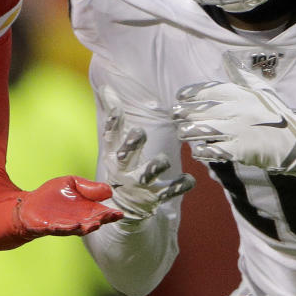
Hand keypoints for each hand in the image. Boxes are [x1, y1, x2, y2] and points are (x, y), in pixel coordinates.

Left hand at [15, 176, 123, 237]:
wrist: (27, 206)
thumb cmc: (51, 196)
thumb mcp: (71, 184)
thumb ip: (88, 187)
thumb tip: (110, 191)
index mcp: (85, 210)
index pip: (101, 213)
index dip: (110, 214)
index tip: (119, 213)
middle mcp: (77, 220)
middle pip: (92, 222)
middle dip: (100, 220)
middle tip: (107, 217)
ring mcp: (63, 225)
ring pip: (78, 228)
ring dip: (86, 227)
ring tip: (94, 224)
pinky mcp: (48, 227)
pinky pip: (58, 229)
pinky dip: (66, 228)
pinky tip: (74, 225)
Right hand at [100, 86, 194, 221]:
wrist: (124, 208)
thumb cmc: (122, 167)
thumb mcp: (114, 145)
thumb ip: (113, 118)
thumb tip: (105, 86)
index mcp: (114, 154)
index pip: (110, 135)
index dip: (112, 121)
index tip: (117, 106)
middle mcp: (123, 169)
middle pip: (125, 154)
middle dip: (132, 143)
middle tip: (140, 131)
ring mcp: (139, 185)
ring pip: (147, 173)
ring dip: (156, 165)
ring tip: (163, 160)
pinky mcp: (155, 197)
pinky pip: (169, 191)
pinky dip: (179, 185)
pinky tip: (189, 180)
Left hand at [172, 53, 295, 173]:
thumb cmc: (277, 116)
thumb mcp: (263, 91)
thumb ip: (242, 76)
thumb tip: (226, 57)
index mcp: (242, 94)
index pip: (209, 90)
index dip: (190, 94)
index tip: (179, 97)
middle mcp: (238, 109)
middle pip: (201, 110)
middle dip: (184, 113)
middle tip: (175, 116)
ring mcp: (238, 130)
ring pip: (203, 129)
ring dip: (188, 132)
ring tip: (182, 133)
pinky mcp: (240, 150)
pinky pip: (213, 149)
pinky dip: (202, 150)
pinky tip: (197, 150)